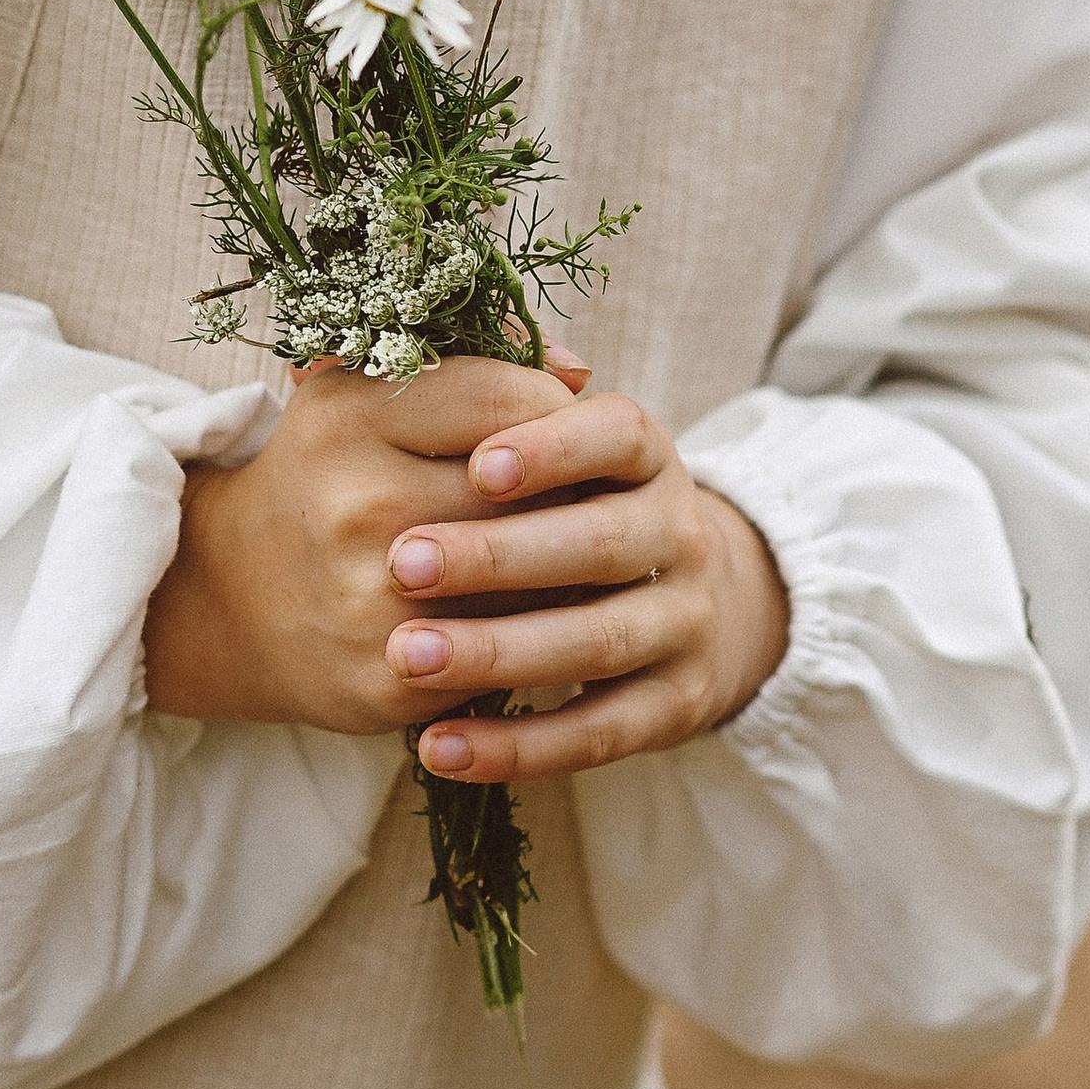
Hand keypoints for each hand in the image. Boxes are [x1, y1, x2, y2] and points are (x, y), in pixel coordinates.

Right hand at [141, 350, 587, 734]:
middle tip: (578, 487)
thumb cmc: (329, 476)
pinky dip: (531, 630)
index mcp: (349, 419)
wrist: (236, 597)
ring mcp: (369, 599)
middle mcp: (354, 505)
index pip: (506, 399)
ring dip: (564, 563)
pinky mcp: (389, 679)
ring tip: (559, 546)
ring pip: (532, 576)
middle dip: (569, 487)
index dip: (554, 410)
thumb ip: (472, 359)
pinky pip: (508, 651)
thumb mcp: (365, 393)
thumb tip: (578, 370)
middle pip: (529, 490)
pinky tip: (522, 609)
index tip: (556, 422)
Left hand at [381, 390, 790, 782]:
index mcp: (645, 452)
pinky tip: (437, 748)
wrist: (676, 597)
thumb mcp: (543, 439)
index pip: (616, 434)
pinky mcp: (677, 704)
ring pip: (599, 640)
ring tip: (406, 657)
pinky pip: (599, 732)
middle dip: (502, 555)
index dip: (554, 446)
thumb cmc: (565, 501)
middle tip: (402, 563)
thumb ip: (483, 390)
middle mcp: (680, 530)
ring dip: (500, 652)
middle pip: (603, 542)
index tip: (479, 463)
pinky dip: (520, 746)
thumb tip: (414, 340)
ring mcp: (686, 620)